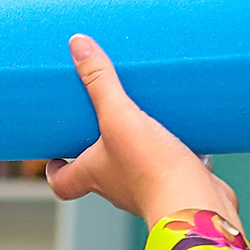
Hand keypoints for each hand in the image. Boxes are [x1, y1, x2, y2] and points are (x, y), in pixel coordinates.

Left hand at [47, 35, 241, 226]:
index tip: (53, 155)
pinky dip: (173, 151)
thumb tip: (77, 45)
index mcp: (93, 175)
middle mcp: (116, 186)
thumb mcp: (120, 117)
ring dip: (136, 147)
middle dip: (96, 148)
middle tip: (99, 122)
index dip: (53, 170)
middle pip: (97, 171)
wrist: (197, 204)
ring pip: (135, 167)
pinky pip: (171, 167)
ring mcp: (148, 188)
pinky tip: (185, 131)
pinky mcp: (177, 185)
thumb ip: (99, 82)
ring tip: (142, 118)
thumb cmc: (151, 169)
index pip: (62, 182)